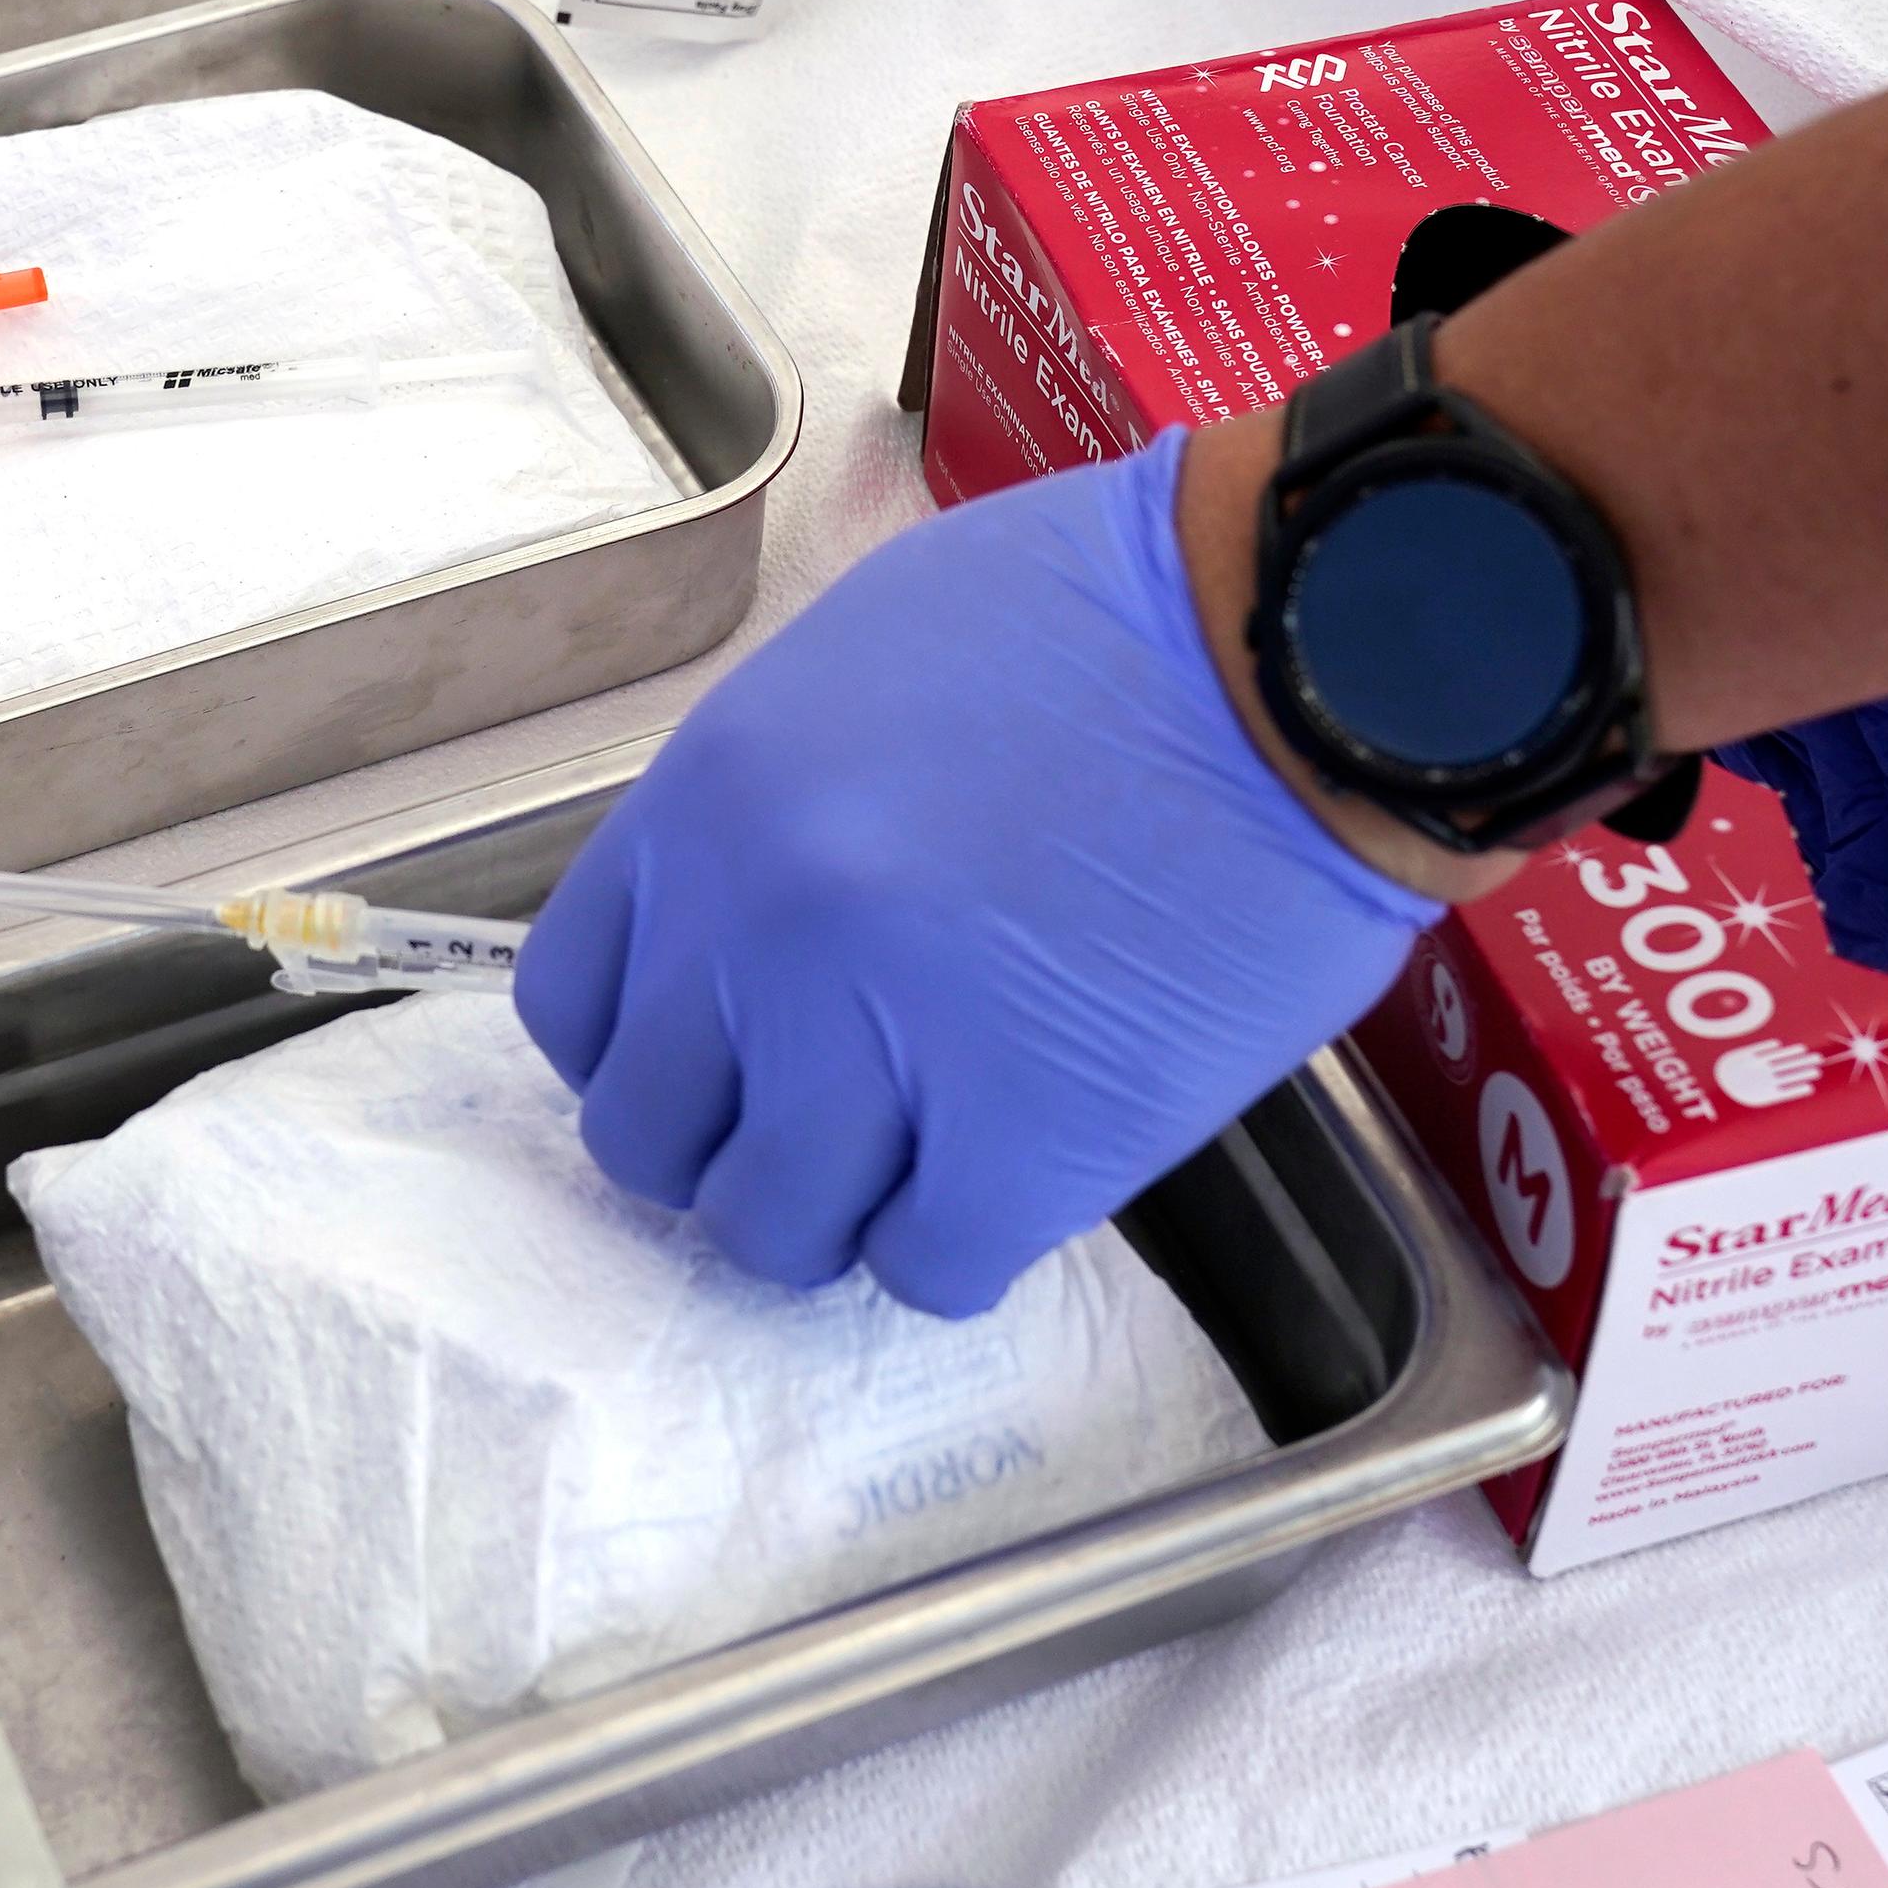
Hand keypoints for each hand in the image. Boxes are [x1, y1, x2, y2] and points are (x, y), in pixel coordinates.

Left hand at [512, 429, 1442, 1317]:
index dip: (656, 1051)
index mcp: (709, 806)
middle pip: (653, 1142)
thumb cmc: (1119, 618)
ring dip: (846, 1207)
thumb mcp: (867, 658)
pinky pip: (928, 1269)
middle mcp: (754, 937)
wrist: (1311, 647)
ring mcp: (878, 1051)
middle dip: (740, 1140)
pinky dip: (967, 1239)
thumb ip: (778, 804)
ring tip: (938, 1147)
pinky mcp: (1020, 1144)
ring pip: (774, 1231)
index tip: (726, 1056)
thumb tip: (747, 921)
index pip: (576, 1007)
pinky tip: (1028, 1162)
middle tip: (839, 1115)